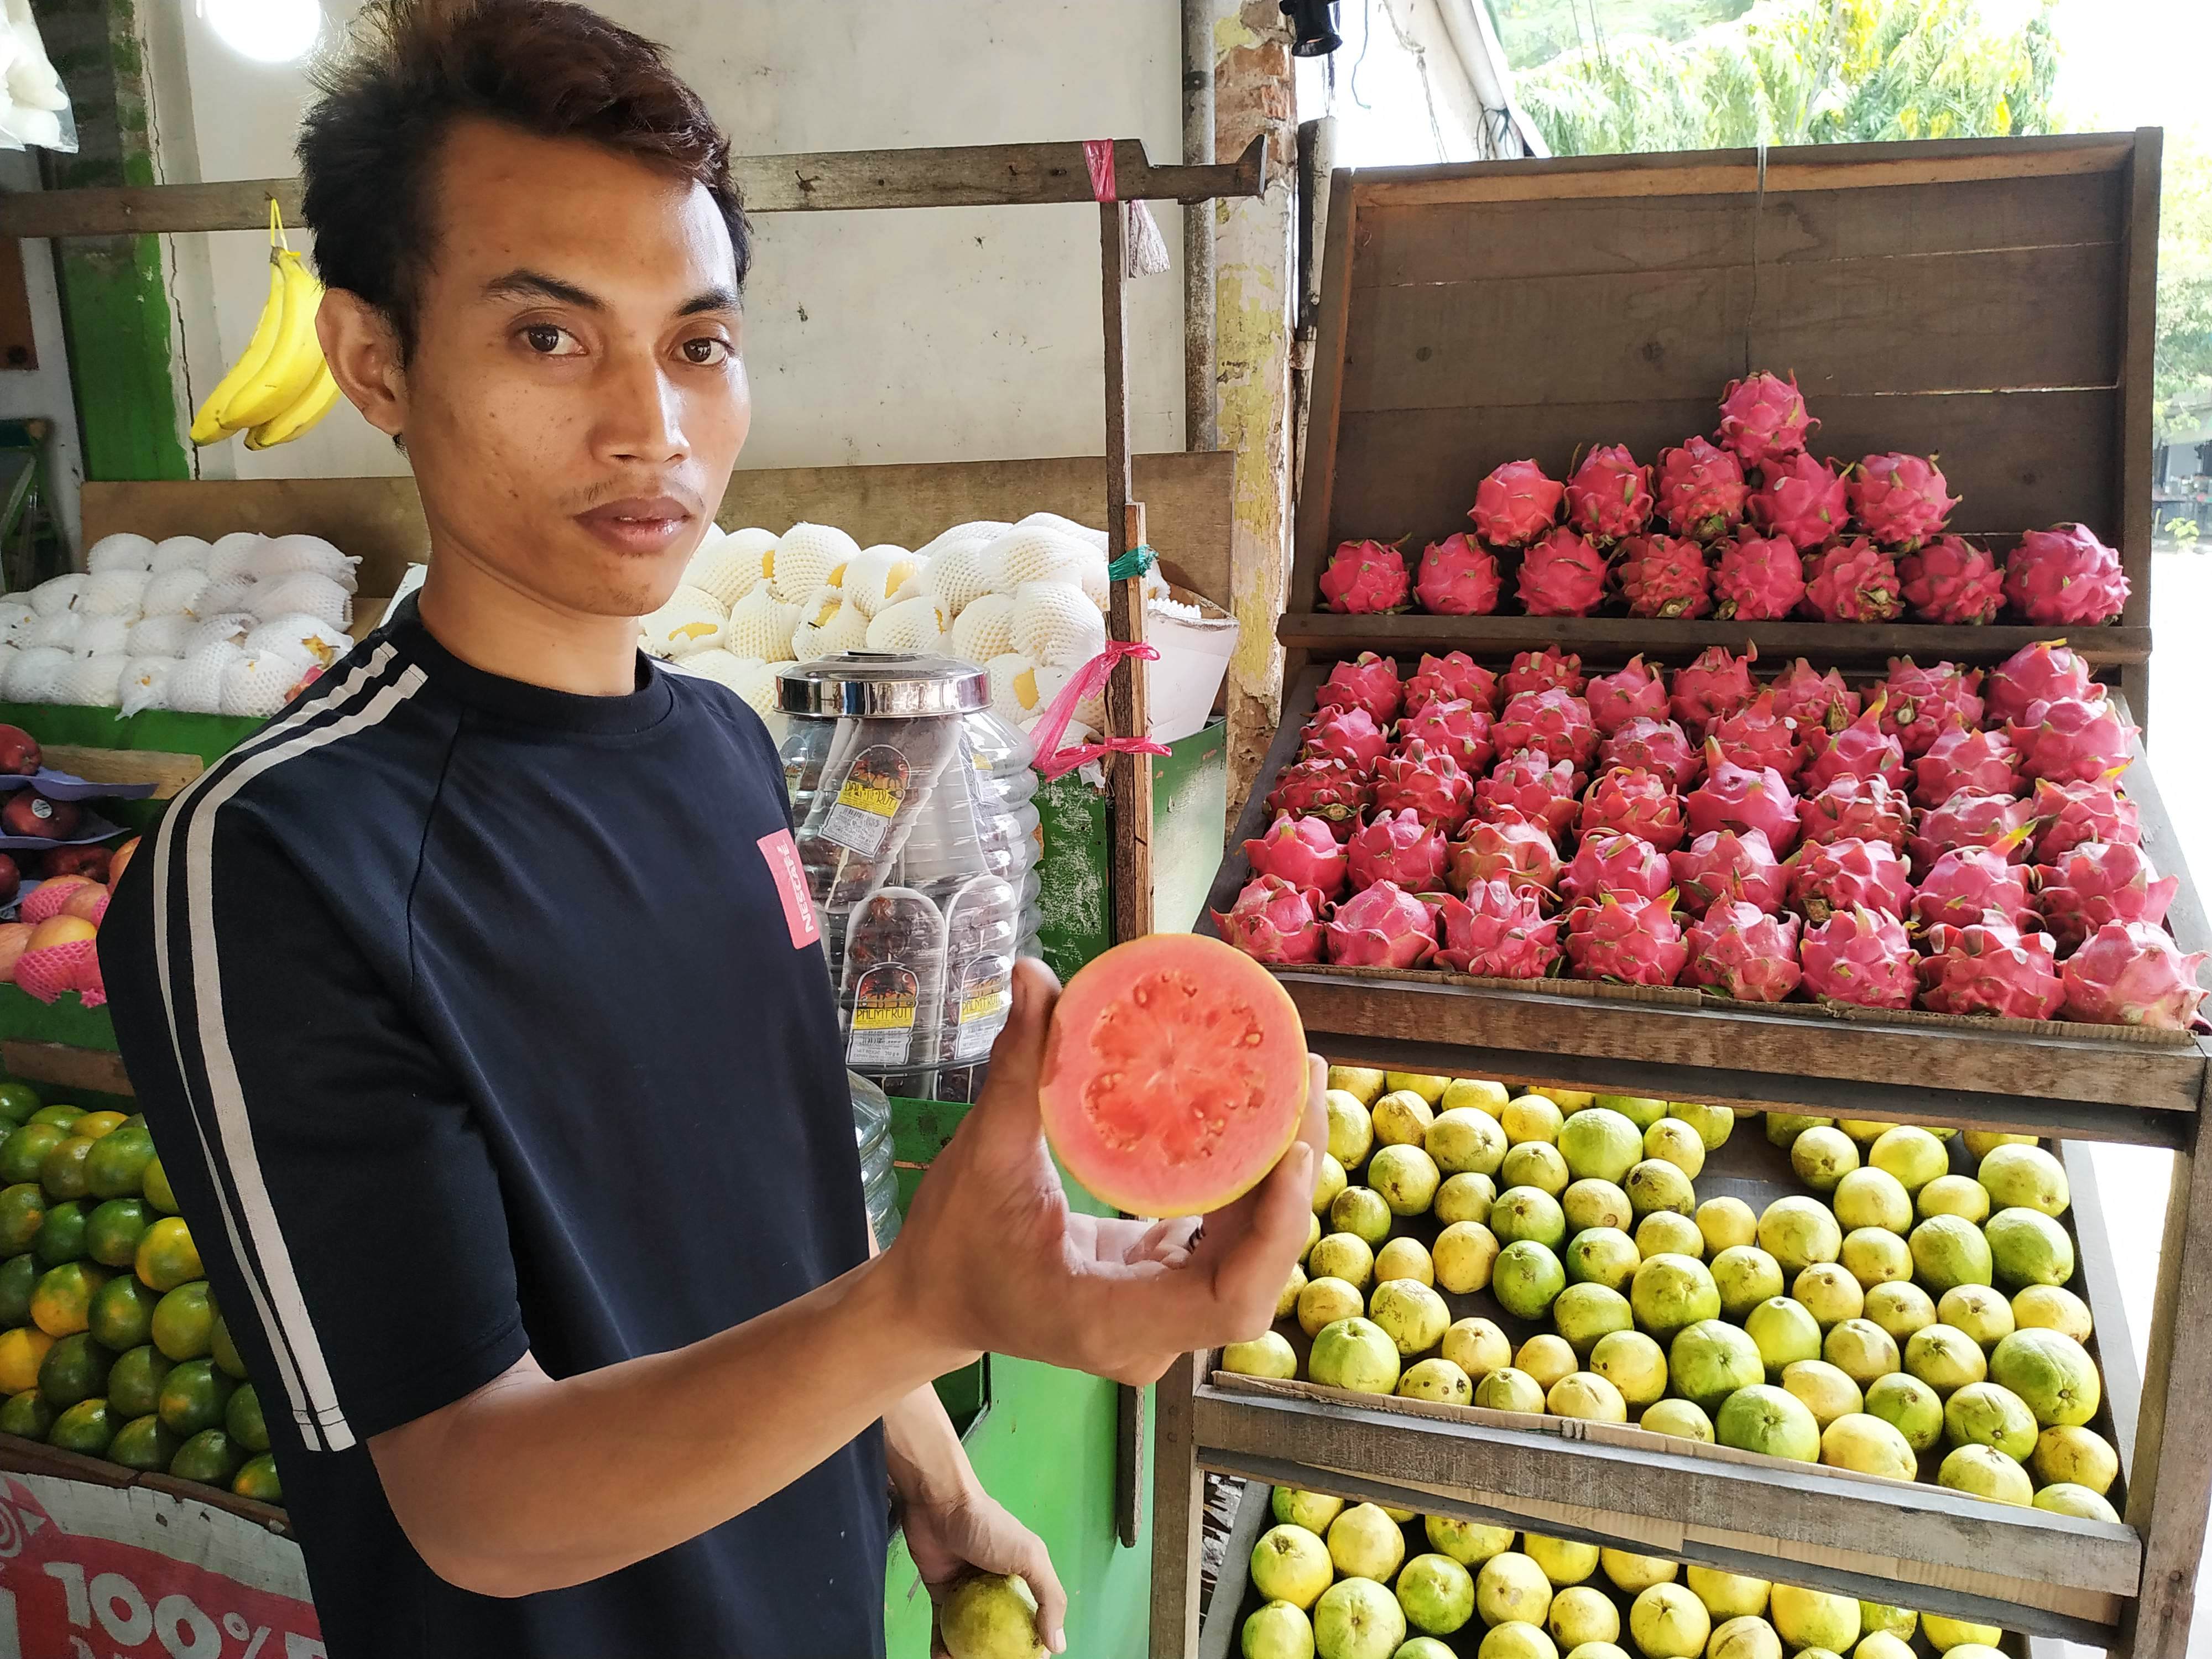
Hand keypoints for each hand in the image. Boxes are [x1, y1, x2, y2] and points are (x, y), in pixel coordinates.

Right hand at [888, 957, 1326, 1385]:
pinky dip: (1245, 1187)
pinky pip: (1225, 1244)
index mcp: (1111, 1317)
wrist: (932, 1302)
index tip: (1288, 1151)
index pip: (1231, 1298)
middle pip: (1257, 1272)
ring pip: (1250, 1257)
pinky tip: (1254, 1118)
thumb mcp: (982, 1155)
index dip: (1274, 1230)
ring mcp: (1162, 1318)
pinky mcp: (1164, 1291)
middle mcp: (1151, 1334)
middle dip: (1293, 1183)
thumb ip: (1016, 1071)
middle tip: (1305, 1078)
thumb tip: (1034, 975)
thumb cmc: (951, 1242)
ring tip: (1293, 1084)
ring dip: (1278, 1178)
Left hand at [904, 1481, 1066, 1656]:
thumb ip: (1050, 1598)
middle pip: (1001, 1632)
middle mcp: (997, 1590)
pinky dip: (942, 1647)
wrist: (939, 1505)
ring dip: (968, 1656)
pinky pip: (943, 1628)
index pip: (1034, 1620)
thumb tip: (1058, 1647)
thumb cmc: (989, 1528)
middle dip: (997, 1654)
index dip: (1032, 1645)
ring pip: (972, 1636)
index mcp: (1024, 1580)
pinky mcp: (942, 1596)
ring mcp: (969, 1595)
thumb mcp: (1030, 1557)